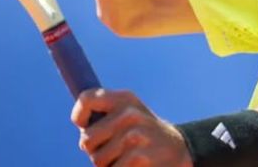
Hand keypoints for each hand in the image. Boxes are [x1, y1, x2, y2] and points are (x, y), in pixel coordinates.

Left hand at [72, 89, 191, 166]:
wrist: (178, 150)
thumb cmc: (143, 134)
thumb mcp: (128, 114)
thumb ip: (104, 114)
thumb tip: (79, 120)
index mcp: (124, 98)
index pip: (86, 99)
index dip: (79, 116)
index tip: (83, 126)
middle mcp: (129, 113)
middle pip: (86, 140)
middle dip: (95, 150)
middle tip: (113, 149)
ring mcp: (135, 135)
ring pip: (97, 160)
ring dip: (108, 165)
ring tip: (126, 158)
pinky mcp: (138, 157)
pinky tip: (134, 166)